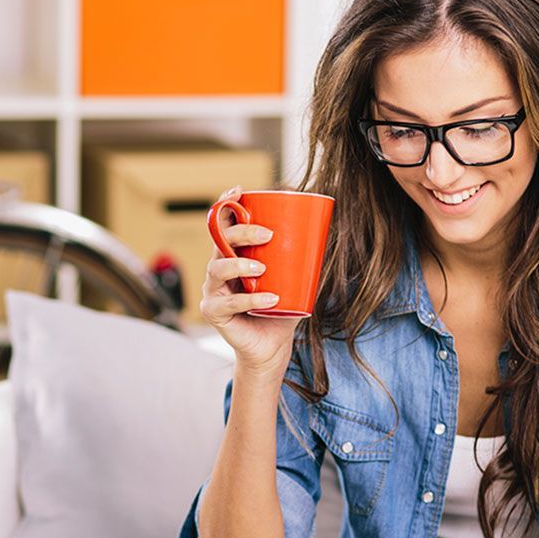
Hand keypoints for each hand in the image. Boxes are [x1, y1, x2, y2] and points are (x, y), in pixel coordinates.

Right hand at [200, 185, 302, 378]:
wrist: (272, 346)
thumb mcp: (292, 279)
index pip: (224, 224)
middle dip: (241, 232)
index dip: (226, 204)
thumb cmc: (280, 310)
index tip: (238, 191)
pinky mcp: (214, 313)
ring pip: (217, 269)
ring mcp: (213, 291)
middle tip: (268, 234)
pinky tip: (270, 300)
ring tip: (261, 269)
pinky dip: (250, 300)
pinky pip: (229, 303)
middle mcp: (218, 269)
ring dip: (239, 264)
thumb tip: (325, 230)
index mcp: (233, 255)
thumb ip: (301, 257)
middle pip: (220, 240)